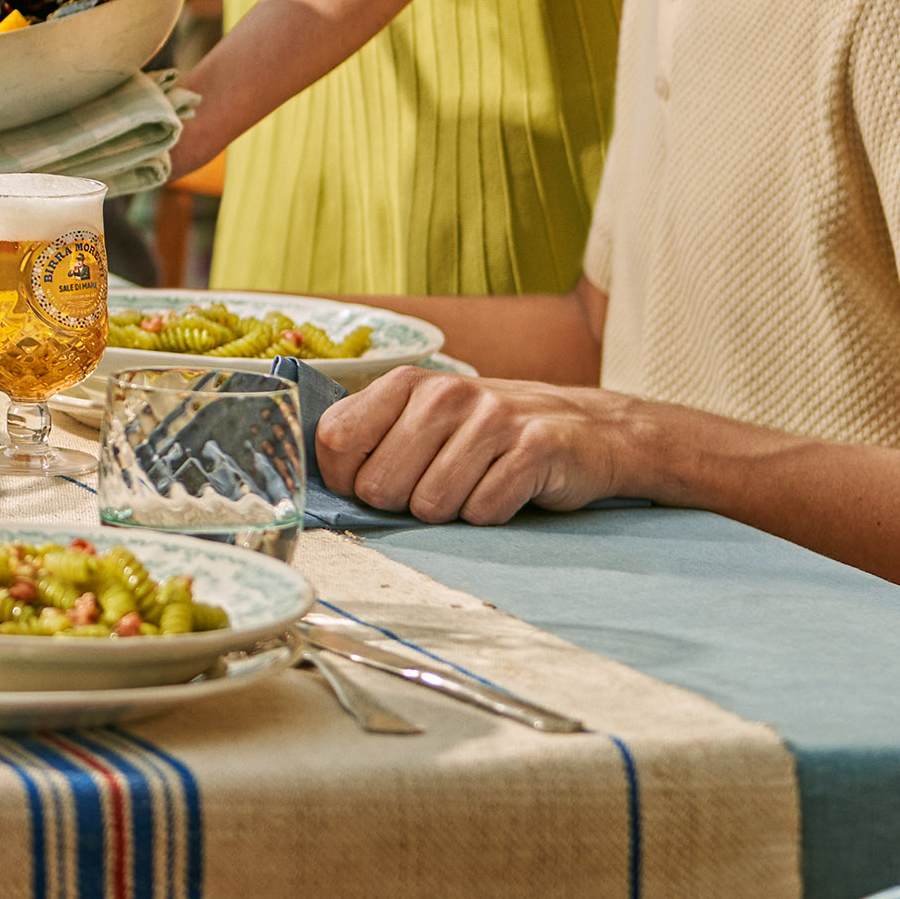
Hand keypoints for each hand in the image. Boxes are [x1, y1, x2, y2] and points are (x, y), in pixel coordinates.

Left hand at [312, 369, 640, 524]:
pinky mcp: (534, 450)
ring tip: (474, 486)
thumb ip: (374, 437)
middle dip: (402, 504)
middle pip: (380, 486)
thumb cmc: (488, 434)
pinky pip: (482, 511)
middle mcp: (445, 394)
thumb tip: (312, 478)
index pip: (335, 438)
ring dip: (450, 512)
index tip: (369, 486)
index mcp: (407, 383)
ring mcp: (491, 419)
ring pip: (431, 505)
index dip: (345, 479)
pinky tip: (506, 491)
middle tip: (437, 486)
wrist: (587, 430)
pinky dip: (490, 515)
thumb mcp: (427, 418)